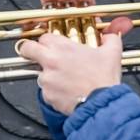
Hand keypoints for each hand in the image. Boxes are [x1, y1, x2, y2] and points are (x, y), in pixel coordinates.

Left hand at [16, 0, 132, 115]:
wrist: (101, 104)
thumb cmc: (104, 80)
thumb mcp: (112, 52)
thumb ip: (110, 38)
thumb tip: (109, 35)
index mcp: (62, 47)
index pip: (44, 36)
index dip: (48, 41)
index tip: (53, 45)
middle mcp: (50, 61)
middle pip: (27, 49)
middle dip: (30, 51)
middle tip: (38, 55)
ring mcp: (46, 79)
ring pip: (39, 73)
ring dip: (48, 75)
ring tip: (65, 80)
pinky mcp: (47, 96)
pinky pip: (46, 91)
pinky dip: (54, 92)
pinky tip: (67, 92)